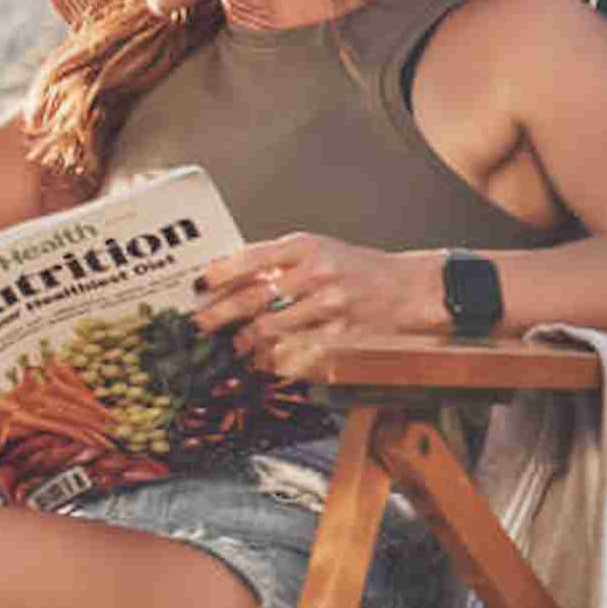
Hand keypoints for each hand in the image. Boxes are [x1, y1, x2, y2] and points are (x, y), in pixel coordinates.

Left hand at [192, 233, 447, 379]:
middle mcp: (317, 275)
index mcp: (306, 248)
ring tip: (234, 345)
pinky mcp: (341, 337)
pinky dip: (275, 359)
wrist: (408, 289)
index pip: (252, 258)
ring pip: (272, 331)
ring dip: (245, 342)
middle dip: (220, 315)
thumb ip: (276, 261)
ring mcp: (330, 307)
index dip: (220, 273)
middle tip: (200, 324)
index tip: (198, 285)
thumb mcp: (317, 249)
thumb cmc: (355, 268)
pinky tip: (265, 360)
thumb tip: (227, 275)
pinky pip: (297, 353)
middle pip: (255, 298)